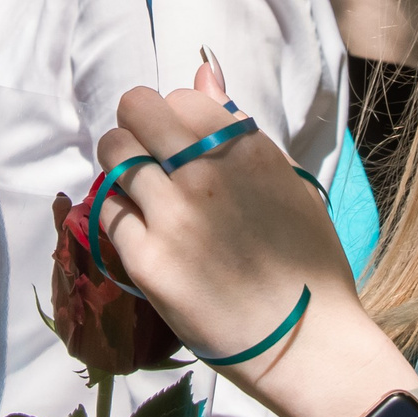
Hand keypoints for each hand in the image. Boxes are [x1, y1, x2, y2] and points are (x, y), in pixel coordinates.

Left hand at [97, 59, 417, 416]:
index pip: (184, 97)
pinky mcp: (148, 259)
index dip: (176, 118)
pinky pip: (109, 213)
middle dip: (135, 124)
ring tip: (135, 190)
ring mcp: (174, 215)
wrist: (307, 344)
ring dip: (118, 163)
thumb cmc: (307, 266)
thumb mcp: (289, 184)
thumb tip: (203, 72)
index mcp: (249, 150)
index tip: (179, 144)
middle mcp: (208, 173)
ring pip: (114, 153)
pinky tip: (139, 233)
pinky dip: (118, 216)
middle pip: (138, 109)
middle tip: (143, 154)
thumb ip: (240, 130)